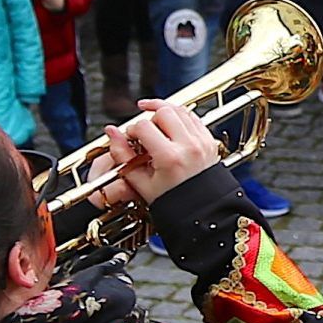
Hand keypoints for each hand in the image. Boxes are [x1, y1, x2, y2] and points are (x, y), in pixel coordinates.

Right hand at [102, 98, 226, 203]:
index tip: (130, 138)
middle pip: (164, 111)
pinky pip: (194, 117)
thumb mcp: (141, 184)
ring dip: (165, 111)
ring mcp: (202, 142)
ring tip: (153, 119)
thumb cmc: (175, 203)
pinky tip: (171, 125)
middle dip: (149, 116)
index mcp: (170, 157)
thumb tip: (112, 134)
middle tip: (142, 127)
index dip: (132, 130)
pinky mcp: (210, 141)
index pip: (144, 126)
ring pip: (181, 109)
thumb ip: (123, 156)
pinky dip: (181, 117)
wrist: (203, 212)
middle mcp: (189, 145)